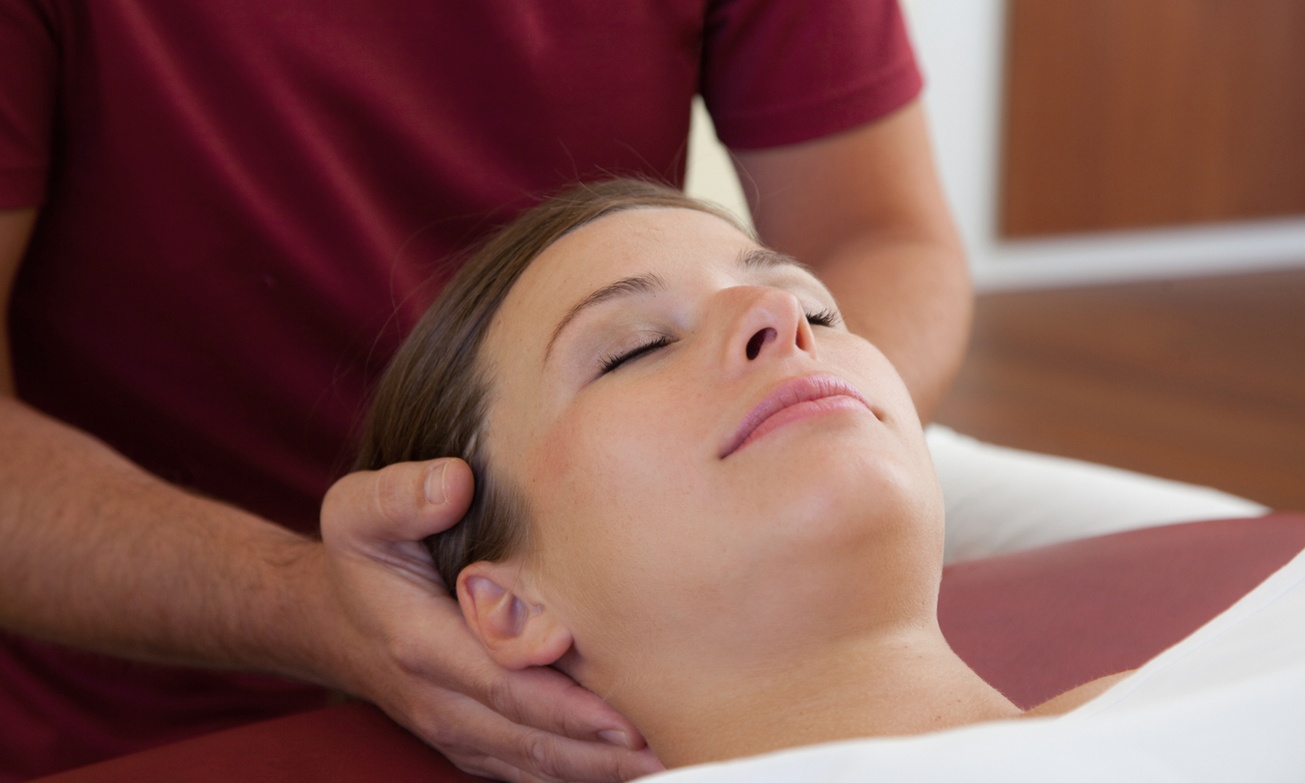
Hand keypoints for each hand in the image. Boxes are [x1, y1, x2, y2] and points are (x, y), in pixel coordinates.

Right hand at [319, 459, 662, 781]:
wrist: (333, 617)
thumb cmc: (364, 555)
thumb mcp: (358, 510)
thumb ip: (400, 494)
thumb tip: (455, 482)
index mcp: (421, 646)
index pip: (502, 686)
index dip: (563, 706)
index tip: (622, 714)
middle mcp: (441, 701)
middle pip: (530, 739)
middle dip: (601, 752)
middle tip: (672, 748)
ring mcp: (456, 729)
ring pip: (534, 764)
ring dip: (598, 769)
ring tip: (670, 763)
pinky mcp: (472, 741)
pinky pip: (526, 769)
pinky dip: (576, 771)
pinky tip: (628, 764)